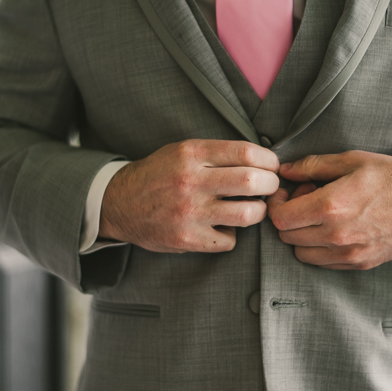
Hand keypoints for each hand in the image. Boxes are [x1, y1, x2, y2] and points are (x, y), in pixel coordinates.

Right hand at [99, 139, 279, 252]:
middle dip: (271, 184)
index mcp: (191, 154)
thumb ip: (217, 153)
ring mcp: (190, 213)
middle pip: (252, 181)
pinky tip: (223, 227)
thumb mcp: (182, 150)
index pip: (246, 152)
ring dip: (259, 211)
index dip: (269, 160)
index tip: (272, 166)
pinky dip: (231, 234)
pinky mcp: (188, 240)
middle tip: (270, 186)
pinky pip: (229, 240)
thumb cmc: (159, 175)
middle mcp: (191, 181)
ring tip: (253, 207)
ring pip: (248, 214)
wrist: (119, 204)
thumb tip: (262, 160)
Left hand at [267, 151, 391, 269]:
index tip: (286, 193)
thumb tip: (285, 170)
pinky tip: (334, 228)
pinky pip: (323, 262)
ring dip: (302, 235)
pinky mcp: (359, 263)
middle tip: (306, 199)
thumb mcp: (352, 160)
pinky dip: (319, 248)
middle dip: (289, 217)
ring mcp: (348, 253)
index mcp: (332, 206)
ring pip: (301, 253)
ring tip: (320, 216)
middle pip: (287, 236)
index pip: (281, 217)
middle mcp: (336, 234)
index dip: (277, 203)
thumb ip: (313, 166)